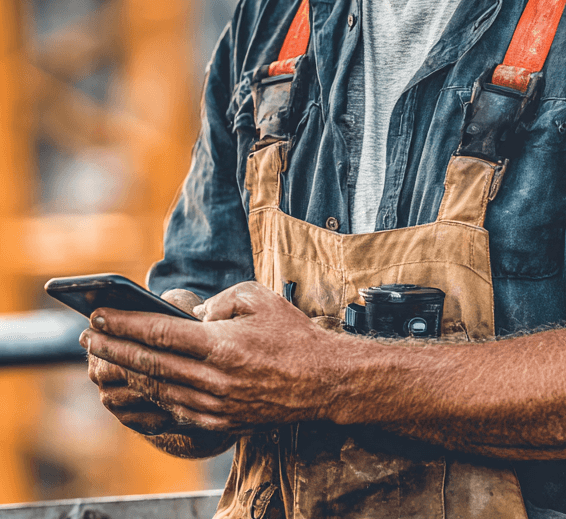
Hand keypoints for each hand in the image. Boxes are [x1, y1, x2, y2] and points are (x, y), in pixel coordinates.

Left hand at [80, 281, 341, 432]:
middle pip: (149, 363)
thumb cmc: (293, 335)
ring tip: (106, 358)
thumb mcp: (260, 298)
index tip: (98, 315)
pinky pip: (176, 408)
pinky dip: (153, 394)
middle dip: (113, 349)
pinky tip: (141, 381)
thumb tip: (192, 315)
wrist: (323, 381)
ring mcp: (215, 405)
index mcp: (220, 344)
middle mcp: (212, 379)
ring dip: (127, 372)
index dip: (123, 324)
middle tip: (87, 337)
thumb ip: (221, 300)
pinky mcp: (221, 422)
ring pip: (157, 389)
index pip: (158, 333)